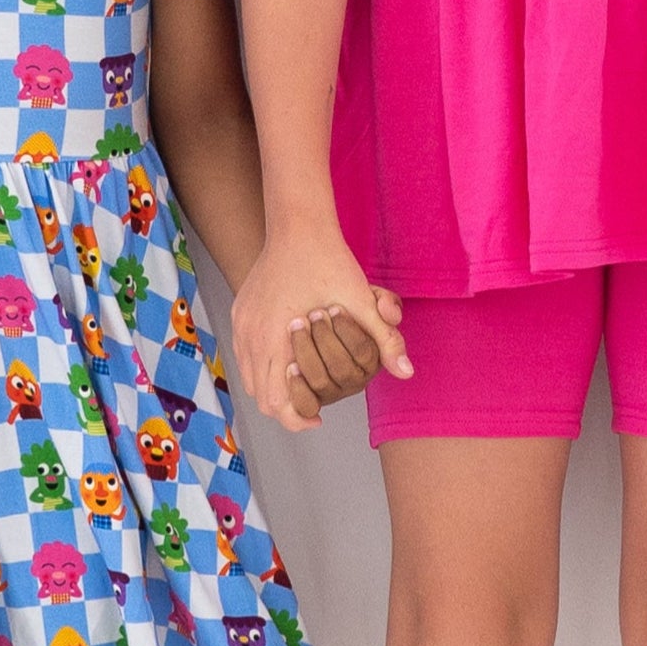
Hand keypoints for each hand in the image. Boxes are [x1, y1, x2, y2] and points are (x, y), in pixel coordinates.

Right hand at [232, 222, 408, 431]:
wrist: (299, 226)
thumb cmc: (329, 262)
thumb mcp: (361, 301)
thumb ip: (384, 340)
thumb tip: (407, 372)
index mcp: (275, 339)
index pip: (277, 403)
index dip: (298, 418)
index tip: (318, 419)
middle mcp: (250, 336)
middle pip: (261, 397)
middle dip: (288, 406)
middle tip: (315, 406)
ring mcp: (241, 324)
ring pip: (250, 378)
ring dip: (275, 386)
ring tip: (305, 383)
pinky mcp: (239, 313)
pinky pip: (246, 355)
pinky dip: (265, 366)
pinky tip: (291, 358)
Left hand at [283, 298, 399, 415]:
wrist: (308, 295)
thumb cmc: (339, 297)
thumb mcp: (365, 297)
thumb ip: (388, 311)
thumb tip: (405, 368)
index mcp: (373, 359)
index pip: (364, 353)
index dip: (347, 330)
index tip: (333, 307)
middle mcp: (356, 380)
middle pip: (342, 371)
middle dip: (324, 339)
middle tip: (313, 314)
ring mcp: (333, 390)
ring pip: (322, 384)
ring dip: (306, 353)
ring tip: (295, 328)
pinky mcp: (310, 398)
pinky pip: (305, 405)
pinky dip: (297, 388)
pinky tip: (289, 366)